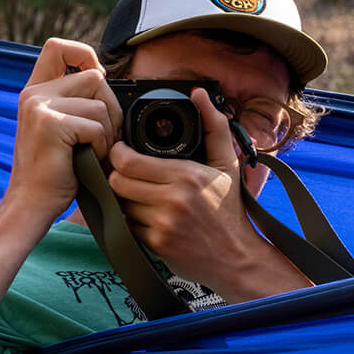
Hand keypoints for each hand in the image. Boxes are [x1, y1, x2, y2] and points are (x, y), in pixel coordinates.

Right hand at [3, 38, 121, 224]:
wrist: (33, 202)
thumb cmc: (56, 171)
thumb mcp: (63, 128)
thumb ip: (76, 101)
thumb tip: (106, 79)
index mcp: (36, 91)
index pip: (58, 47)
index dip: (85, 55)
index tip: (98, 78)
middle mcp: (34, 94)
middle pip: (94, 77)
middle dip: (111, 108)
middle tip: (103, 138)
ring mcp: (40, 107)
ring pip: (100, 103)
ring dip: (107, 132)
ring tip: (92, 152)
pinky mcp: (51, 124)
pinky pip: (97, 125)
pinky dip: (101, 146)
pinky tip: (87, 160)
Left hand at [106, 88, 257, 289]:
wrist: (237, 258)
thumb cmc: (230, 211)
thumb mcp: (228, 165)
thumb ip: (214, 127)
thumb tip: (199, 95)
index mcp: (187, 176)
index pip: (128, 161)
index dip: (118, 153)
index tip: (123, 151)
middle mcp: (173, 200)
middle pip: (117, 181)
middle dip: (118, 175)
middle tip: (127, 174)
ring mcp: (162, 224)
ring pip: (119, 203)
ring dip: (124, 198)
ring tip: (139, 195)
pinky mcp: (156, 245)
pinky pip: (127, 226)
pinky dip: (131, 220)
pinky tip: (147, 217)